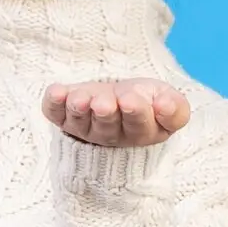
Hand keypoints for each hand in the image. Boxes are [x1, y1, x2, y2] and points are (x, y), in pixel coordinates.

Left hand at [42, 78, 190, 147]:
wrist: (120, 95)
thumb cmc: (147, 99)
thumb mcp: (168, 100)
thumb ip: (174, 107)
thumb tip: (165, 106)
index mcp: (142, 131)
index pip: (139, 126)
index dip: (136, 113)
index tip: (131, 99)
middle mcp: (111, 134)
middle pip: (107, 126)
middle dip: (105, 112)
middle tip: (104, 103)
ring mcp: (85, 126)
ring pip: (81, 120)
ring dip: (79, 108)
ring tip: (80, 99)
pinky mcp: (64, 116)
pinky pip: (55, 113)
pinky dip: (53, 103)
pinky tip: (56, 92)